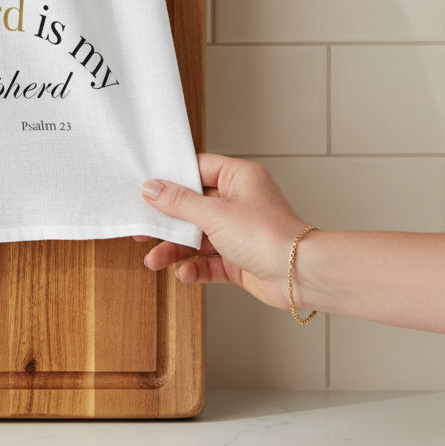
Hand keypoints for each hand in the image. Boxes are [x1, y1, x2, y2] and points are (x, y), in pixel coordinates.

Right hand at [139, 154, 311, 310]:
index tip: (146, 188)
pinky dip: (195, 267)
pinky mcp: (240, 259)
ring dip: (175, 249)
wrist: (301, 276)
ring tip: (154, 260)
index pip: (197, 169)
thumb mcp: (214, 213)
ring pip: (198, 236)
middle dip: (168, 221)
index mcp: (239, 178)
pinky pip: (210, 261)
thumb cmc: (268, 235)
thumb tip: (152, 188)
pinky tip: (184, 273)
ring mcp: (240, 232)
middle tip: (143, 228)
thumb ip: (179, 202)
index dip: (171, 179)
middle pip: (193, 206)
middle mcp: (240, 202)